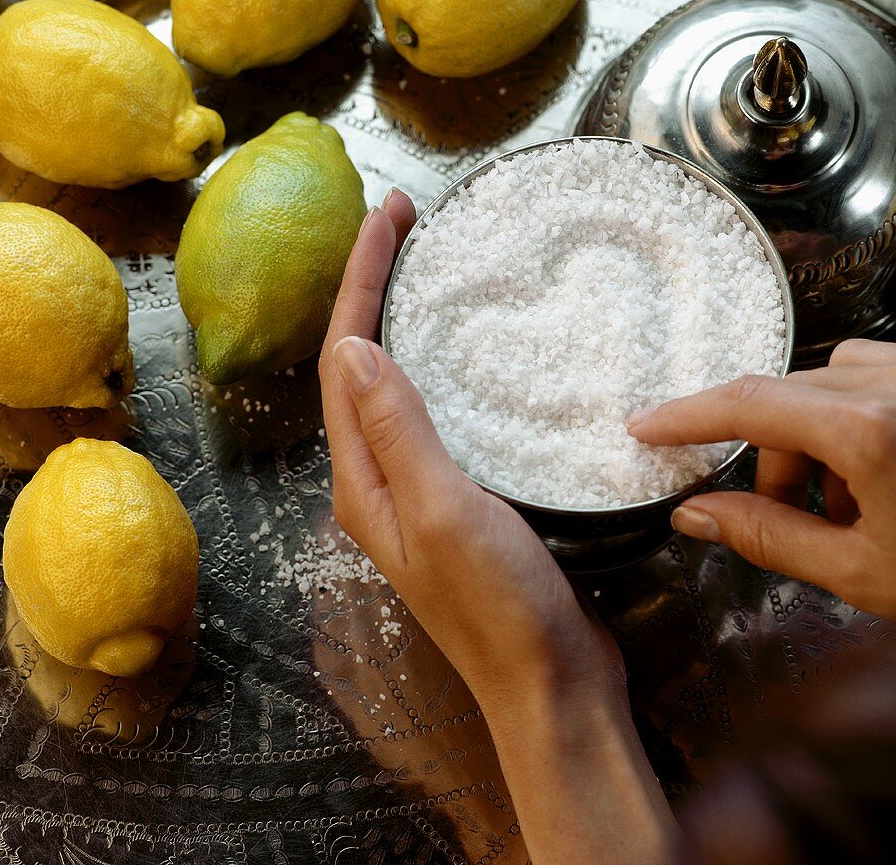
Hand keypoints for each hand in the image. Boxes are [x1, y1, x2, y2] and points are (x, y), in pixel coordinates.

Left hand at [319, 191, 618, 706]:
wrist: (549, 684)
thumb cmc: (498, 606)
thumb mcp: (442, 510)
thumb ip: (397, 431)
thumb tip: (353, 345)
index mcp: (361, 479)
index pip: (345, 357)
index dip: (362, 278)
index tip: (390, 211)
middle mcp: (377, 480)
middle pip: (363, 364)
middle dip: (376, 287)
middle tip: (408, 220)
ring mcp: (418, 491)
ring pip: (401, 386)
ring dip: (408, 321)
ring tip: (432, 264)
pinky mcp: (461, 499)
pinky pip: (441, 414)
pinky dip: (447, 367)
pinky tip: (475, 352)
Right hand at [630, 340, 895, 619]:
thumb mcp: (861, 574)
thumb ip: (766, 536)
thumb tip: (695, 514)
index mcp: (872, 433)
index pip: (748, 403)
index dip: (686, 414)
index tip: (646, 427)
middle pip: (795, 392)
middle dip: (773, 449)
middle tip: (788, 511)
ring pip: (845, 372)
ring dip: (825, 425)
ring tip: (857, 495)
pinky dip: (878, 409)